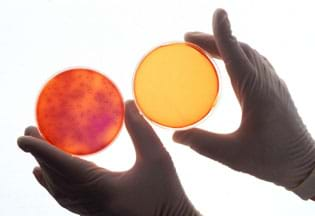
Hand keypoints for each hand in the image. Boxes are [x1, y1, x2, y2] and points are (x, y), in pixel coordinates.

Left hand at [18, 101, 198, 215]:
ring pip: (57, 190)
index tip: (23, 137)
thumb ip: (141, 131)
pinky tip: (46, 178)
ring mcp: (91, 211)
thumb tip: (128, 104)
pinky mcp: (96, 213)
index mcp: (102, 189)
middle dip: (39, 155)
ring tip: (35, 152)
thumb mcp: (158, 158)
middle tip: (30, 133)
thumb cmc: (167, 194)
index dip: (42, 150)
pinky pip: (65, 198)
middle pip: (55, 177)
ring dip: (43, 169)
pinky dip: (52, 184)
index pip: (64, 166)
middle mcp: (91, 203)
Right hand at [173, 9, 314, 193]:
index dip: (223, 34)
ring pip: (249, 54)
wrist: (304, 165)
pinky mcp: (275, 90)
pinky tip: (230, 61)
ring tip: (205, 46)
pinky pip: (255, 63)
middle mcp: (266, 82)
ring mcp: (273, 84)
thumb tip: (176, 136)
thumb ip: (202, 143)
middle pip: (240, 50)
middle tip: (189, 38)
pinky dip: (238, 55)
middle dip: (215, 39)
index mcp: (256, 92)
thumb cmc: (272, 160)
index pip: (237, 55)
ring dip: (227, 45)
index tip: (217, 14)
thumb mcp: (232, 154)